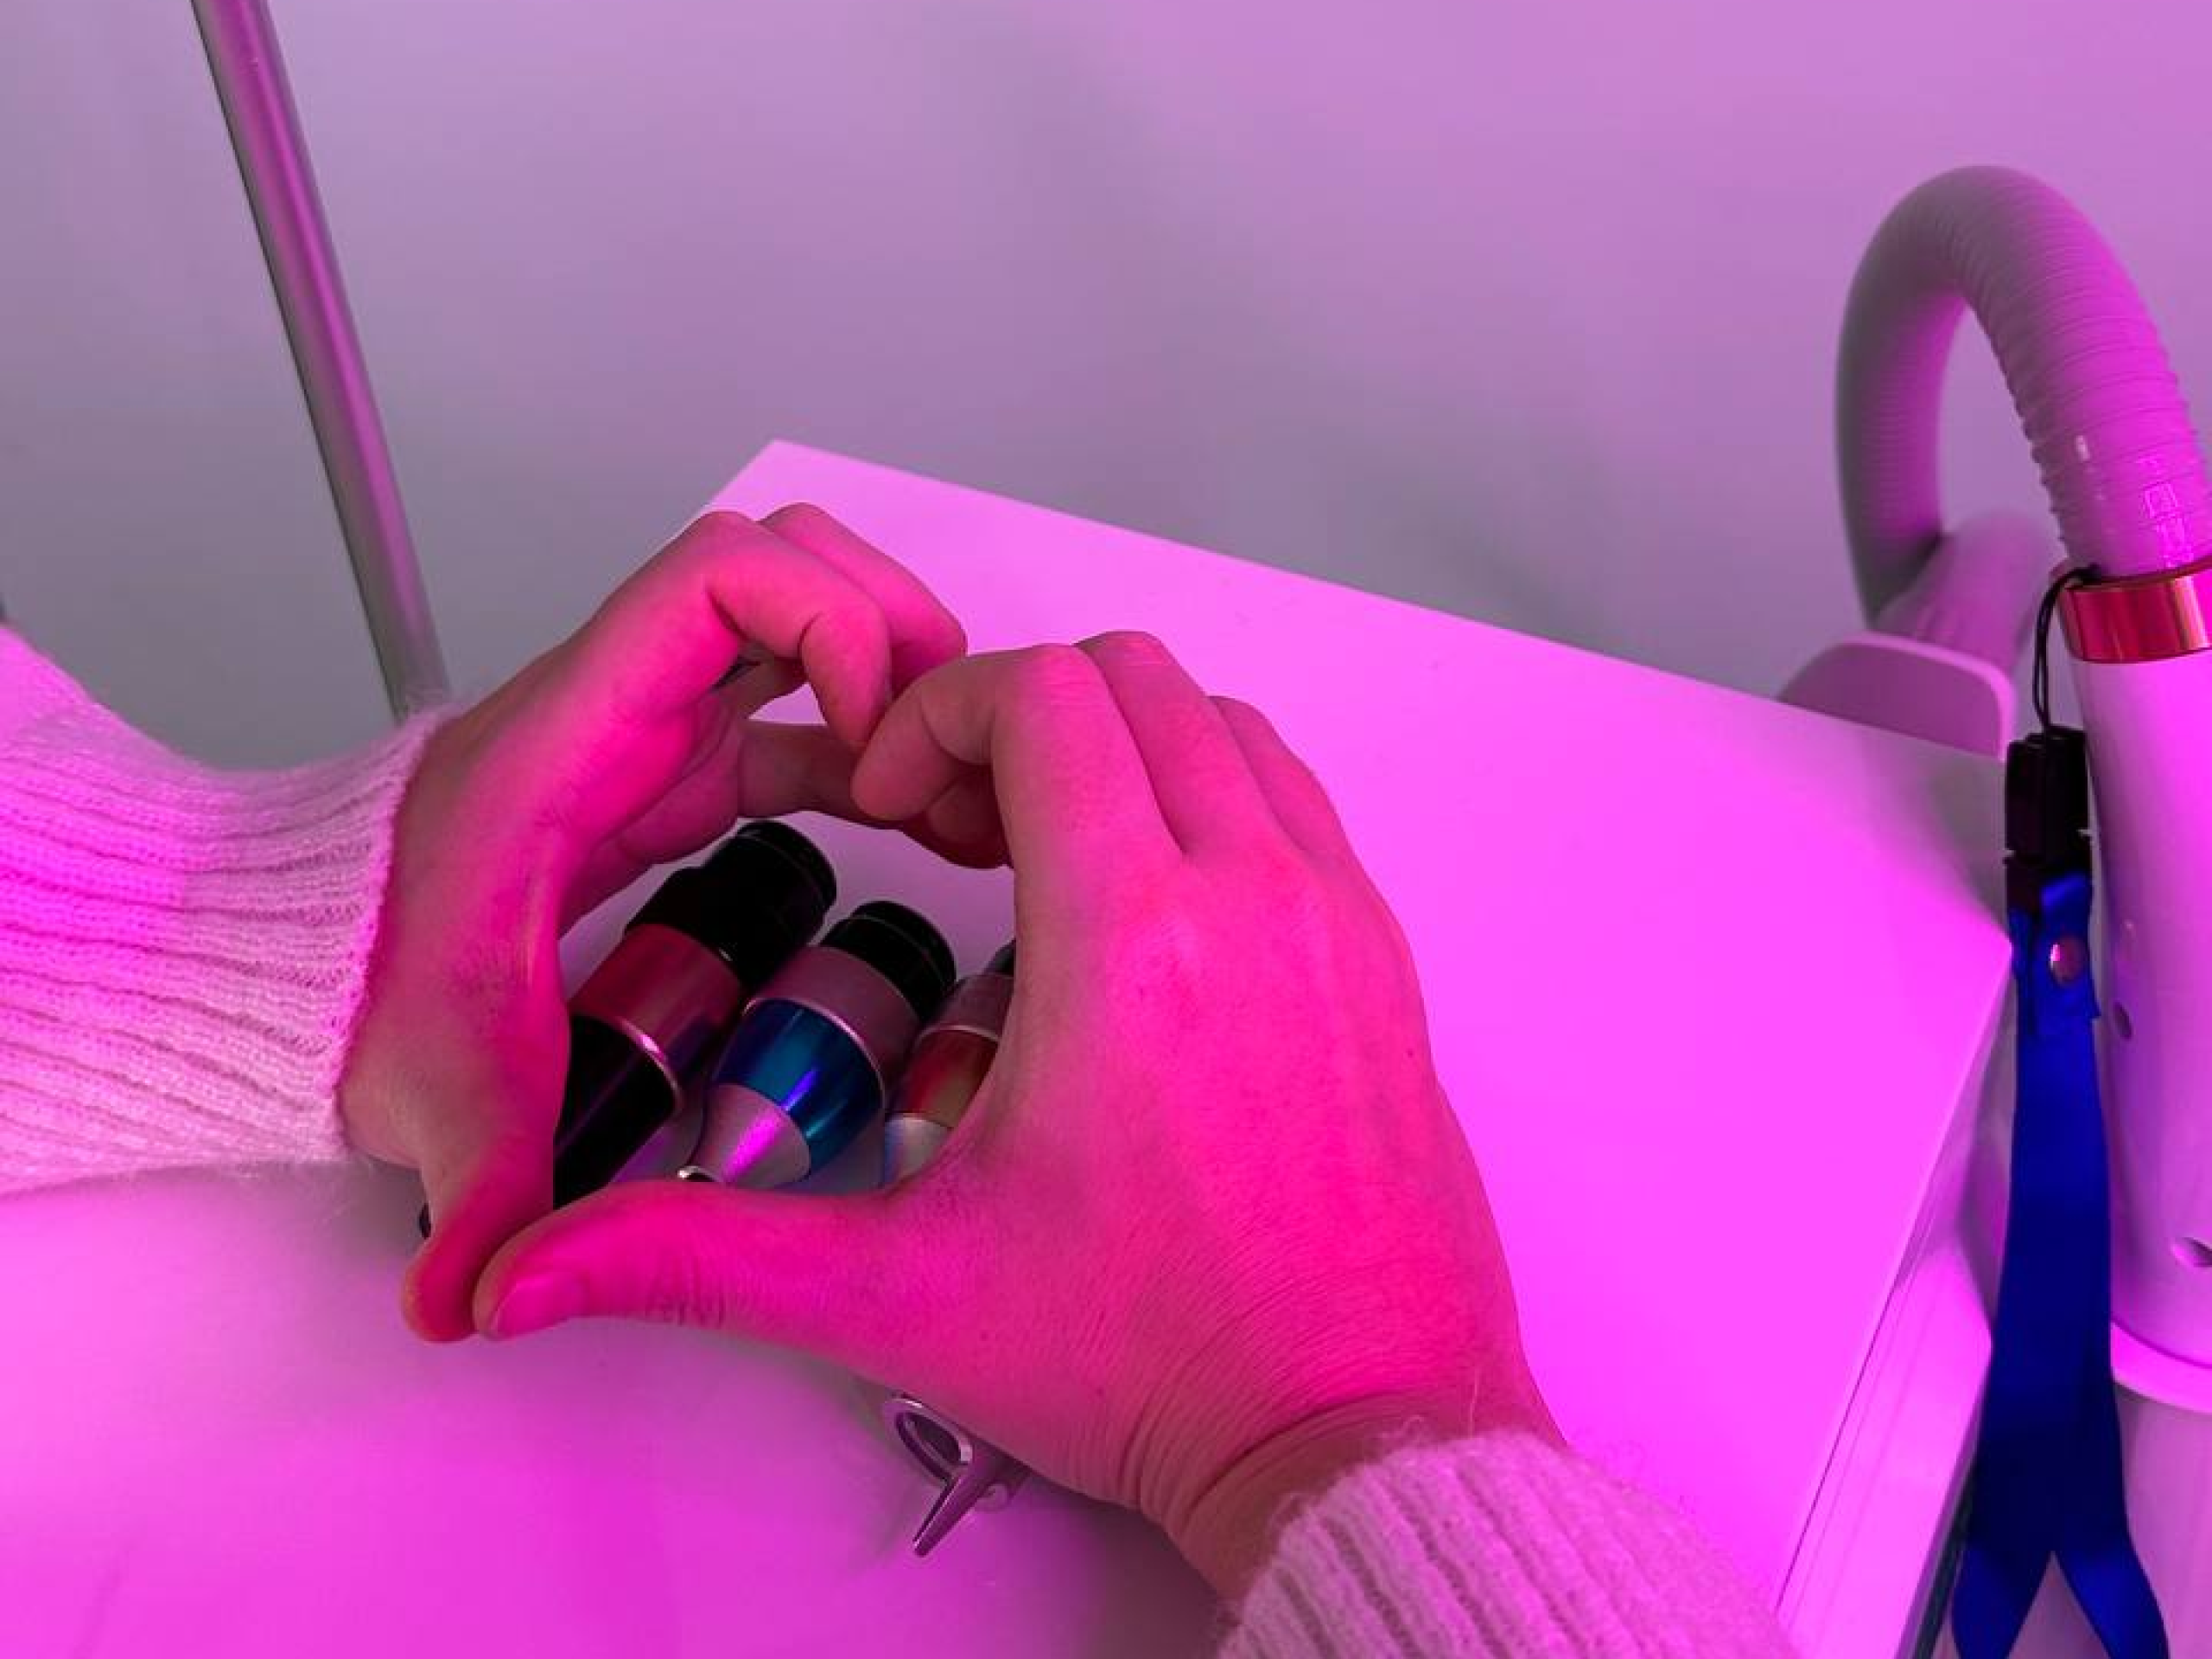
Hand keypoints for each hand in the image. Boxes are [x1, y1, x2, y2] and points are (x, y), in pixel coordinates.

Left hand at [339, 506, 970, 1342]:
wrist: (297, 956)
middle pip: (789, 562)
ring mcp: (648, 730)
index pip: (722, 579)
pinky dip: (866, 738)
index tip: (878, 732)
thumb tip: (473, 1299)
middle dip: (889, 626)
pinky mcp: (667, 770)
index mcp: (575, 738)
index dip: (831, 622)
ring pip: (800, 618)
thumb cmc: (357, 983)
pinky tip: (909, 819)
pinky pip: (795, 711)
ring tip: (941, 782)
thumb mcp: (440, 1092)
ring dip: (889, 671)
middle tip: (942, 741)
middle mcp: (619, 708)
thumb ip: (476, 1190)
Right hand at [469, 633, 1553, 1593]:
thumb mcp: (901, 1301)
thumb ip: (696, 1259)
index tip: (892, 808)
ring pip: (1220, 723)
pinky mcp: (1381, 956)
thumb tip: (525, 1277)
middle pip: (1130, 679)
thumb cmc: (1159, 1362)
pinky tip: (1142, 899)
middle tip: (949, 829)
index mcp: (1130, 943)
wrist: (1350, 1430)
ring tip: (1040, 858)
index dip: (937, 712)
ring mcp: (1336, 918)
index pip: (1041, 696)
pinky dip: (1206, 793)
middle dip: (1016, 715)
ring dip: (1118, 745)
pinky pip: (1293, 798)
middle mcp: (1252, 897)